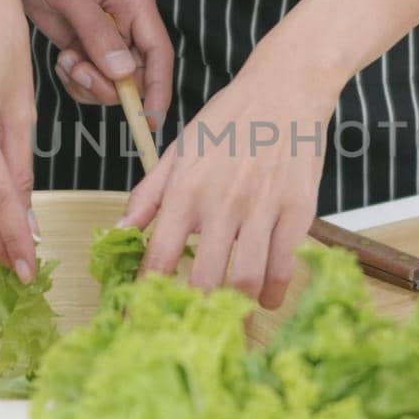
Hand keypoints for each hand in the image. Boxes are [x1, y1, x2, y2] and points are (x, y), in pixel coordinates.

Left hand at [17, 0, 171, 126]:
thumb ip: (96, 32)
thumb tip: (122, 72)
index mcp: (135, 0)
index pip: (158, 52)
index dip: (158, 88)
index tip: (150, 119)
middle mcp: (129, 21)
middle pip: (137, 74)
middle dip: (107, 83)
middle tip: (77, 68)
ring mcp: (110, 37)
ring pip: (114, 83)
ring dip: (88, 82)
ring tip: (66, 58)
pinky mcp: (90, 48)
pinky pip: (93, 81)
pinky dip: (77, 81)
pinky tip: (62, 60)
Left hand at [120, 50, 337, 308]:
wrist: (286, 87)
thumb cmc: (228, 119)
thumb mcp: (179, 150)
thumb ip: (149, 196)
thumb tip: (119, 233)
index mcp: (186, 188)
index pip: (158, 256)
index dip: (144, 295)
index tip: (137, 321)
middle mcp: (222, 200)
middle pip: (204, 278)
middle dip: (193, 313)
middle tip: (188, 331)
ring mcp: (263, 206)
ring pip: (246, 278)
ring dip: (235, 308)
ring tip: (227, 319)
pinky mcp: (299, 209)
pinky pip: (285, 264)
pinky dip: (274, 291)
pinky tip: (265, 300)